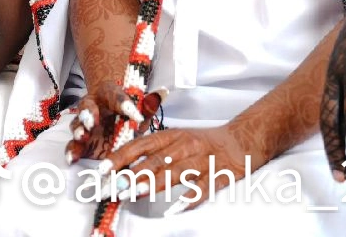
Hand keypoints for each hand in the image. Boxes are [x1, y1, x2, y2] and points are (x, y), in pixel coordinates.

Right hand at [64, 82, 158, 164]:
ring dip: (79, 131)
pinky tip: (72, 158)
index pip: (116, 96)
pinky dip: (72, 152)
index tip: (136, 114)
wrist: (113, 118)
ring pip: (77, 126)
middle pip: (87, 108)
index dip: (125, 104)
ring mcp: (85, 126)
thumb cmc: (128, 112)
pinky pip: (74, 146)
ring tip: (82, 137)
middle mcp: (92, 108)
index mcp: (108, 95)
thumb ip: (148, 104)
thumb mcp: (140, 108)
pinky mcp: (82, 143)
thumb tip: (161, 93)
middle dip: (88, 115)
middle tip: (93, 122)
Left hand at [100, 122, 269, 207]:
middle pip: (154, 161)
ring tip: (134, 194)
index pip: (141, 145)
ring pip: (174, 173)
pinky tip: (176, 208)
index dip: (121, 156)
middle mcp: (184, 146)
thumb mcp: (177, 138)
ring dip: (153, 184)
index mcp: (172, 136)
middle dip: (132, 174)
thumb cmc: (204, 142)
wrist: (241, 139)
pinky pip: (202, 188)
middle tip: (114, 187)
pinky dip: (189, 198)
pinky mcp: (218, 175)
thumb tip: (124, 166)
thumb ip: (154, 151)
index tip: (103, 168)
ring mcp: (201, 161)